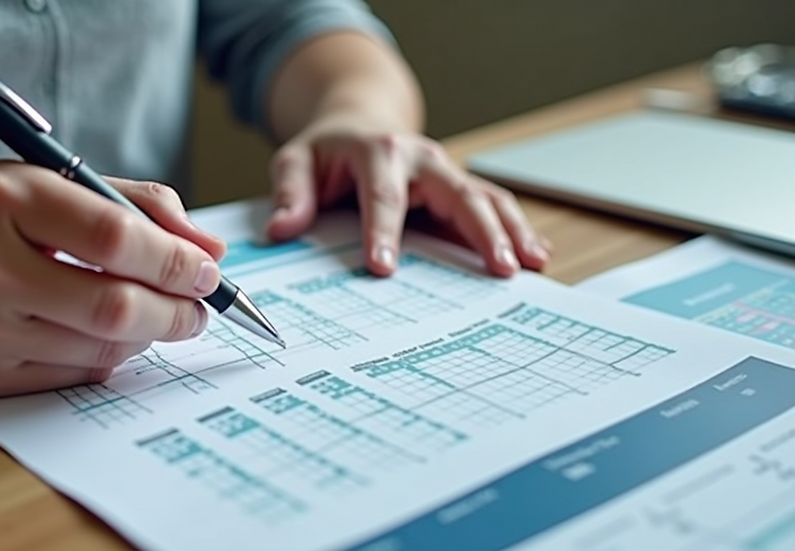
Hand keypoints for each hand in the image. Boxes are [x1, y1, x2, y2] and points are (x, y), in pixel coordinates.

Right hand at [0, 161, 224, 396]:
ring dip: (148, 335)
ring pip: (100, 348)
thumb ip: (131, 204)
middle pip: (113, 304)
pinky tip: (107, 335)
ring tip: (156, 315)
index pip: (113, 235)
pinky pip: (73, 376)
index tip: (206, 269)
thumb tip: (208, 249)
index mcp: (0, 198)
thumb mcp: (42, 182)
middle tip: (200, 308)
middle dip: (177, 311)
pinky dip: (109, 357)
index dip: (175, 259)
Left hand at [265, 114, 550, 276]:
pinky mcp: (459, 187)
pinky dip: (518, 228)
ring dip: (512, 231)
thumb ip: (290, 192)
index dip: (384, 233)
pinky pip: (494, 205)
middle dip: (481, 231)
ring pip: (487, 198)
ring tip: (532, 266)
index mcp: (379, 152)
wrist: (358, 124)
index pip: (383, 197)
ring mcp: (446, 173)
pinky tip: (539, 255)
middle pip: (458, 193)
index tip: (383, 269)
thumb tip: (282, 228)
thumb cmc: (328, 151)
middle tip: (500, 268)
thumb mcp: (296, 161)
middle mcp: (422, 159)